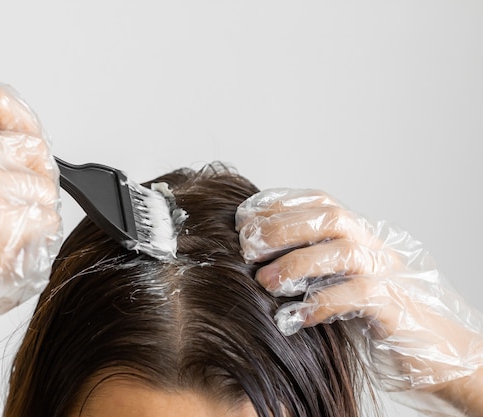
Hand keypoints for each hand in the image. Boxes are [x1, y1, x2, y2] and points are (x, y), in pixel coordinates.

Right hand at [0, 83, 61, 413]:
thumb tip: (19, 137)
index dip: (25, 119)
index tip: (31, 140)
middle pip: (32, 145)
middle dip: (38, 176)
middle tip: (21, 201)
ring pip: (45, 185)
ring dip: (38, 211)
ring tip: (7, 231)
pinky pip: (48, 217)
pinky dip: (40, 236)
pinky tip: (11, 247)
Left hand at [235, 188, 482, 412]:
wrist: (429, 347)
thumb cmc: (371, 314)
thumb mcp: (335, 280)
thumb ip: (307, 264)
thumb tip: (251, 258)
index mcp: (356, 234)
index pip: (317, 202)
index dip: (278, 204)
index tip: (243, 217)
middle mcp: (372, 246)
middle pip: (328, 217)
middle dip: (282, 228)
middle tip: (247, 248)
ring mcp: (385, 273)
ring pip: (343, 251)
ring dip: (297, 264)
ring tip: (264, 282)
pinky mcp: (392, 306)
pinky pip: (357, 295)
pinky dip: (320, 303)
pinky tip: (292, 318)